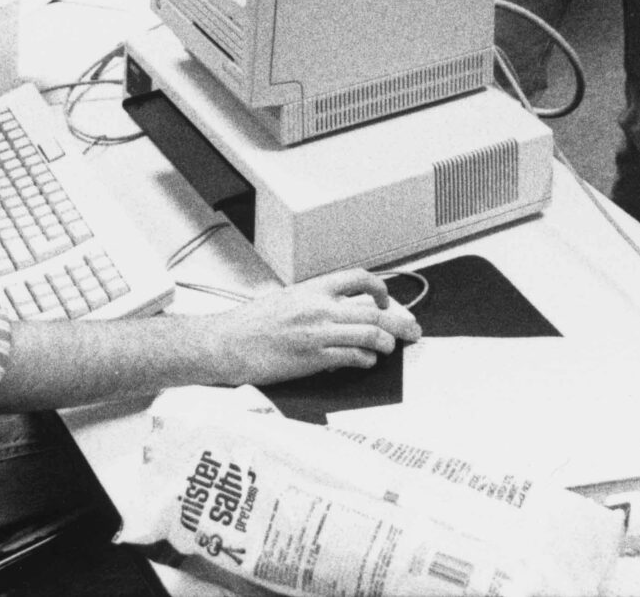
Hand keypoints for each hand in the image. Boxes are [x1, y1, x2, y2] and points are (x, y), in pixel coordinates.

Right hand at [206, 269, 419, 384]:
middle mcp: (319, 307)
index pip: (358, 278)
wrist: (227, 343)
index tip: (387, 299)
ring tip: (389, 347)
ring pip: (370, 333)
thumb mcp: (287, 300)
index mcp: (312, 288)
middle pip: (373, 310)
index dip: (380, 288)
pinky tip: (366, 361)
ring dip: (386, 342)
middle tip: (411, 329)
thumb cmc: (251, 324)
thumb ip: (315, 302)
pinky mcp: (314, 358)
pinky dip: (366, 359)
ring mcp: (318, 332)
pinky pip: (352, 357)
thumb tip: (342, 311)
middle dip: (399, 321)